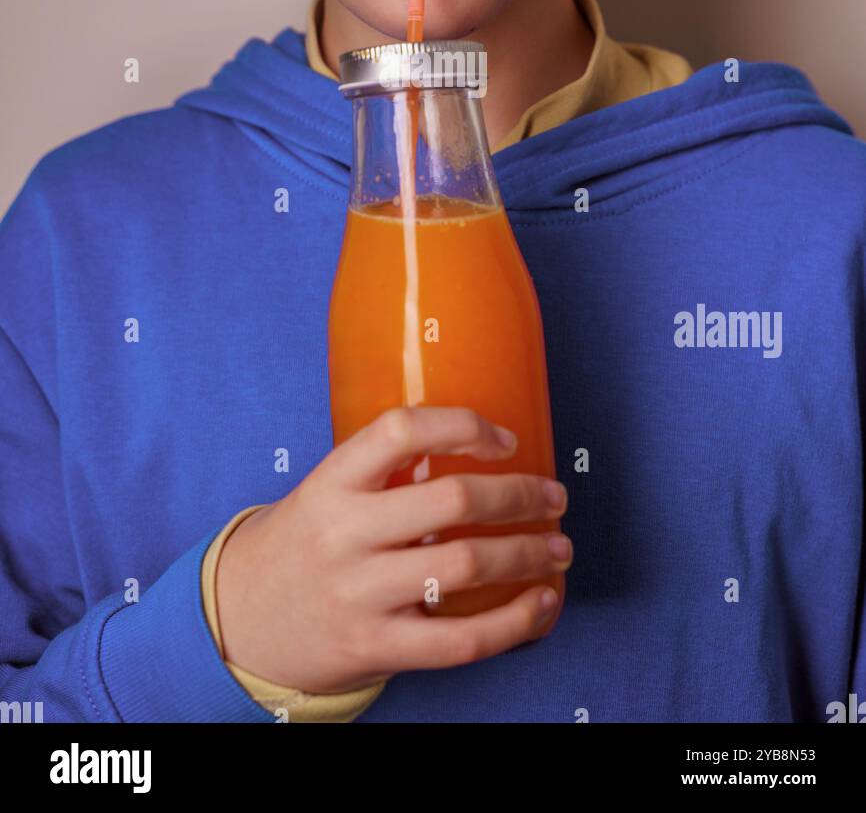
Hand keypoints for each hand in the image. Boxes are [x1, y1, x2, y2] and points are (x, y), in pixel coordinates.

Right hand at [215, 405, 570, 692]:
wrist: (240, 623)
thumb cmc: (303, 545)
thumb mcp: (325, 493)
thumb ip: (384, 474)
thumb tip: (484, 454)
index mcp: (330, 482)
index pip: (400, 430)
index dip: (462, 425)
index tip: (504, 438)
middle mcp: (343, 533)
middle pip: (451, 500)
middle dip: (519, 494)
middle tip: (553, 495)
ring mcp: (358, 594)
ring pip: (465, 565)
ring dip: (529, 554)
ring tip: (558, 548)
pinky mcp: (375, 647)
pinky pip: (460, 639)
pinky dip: (516, 622)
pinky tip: (542, 604)